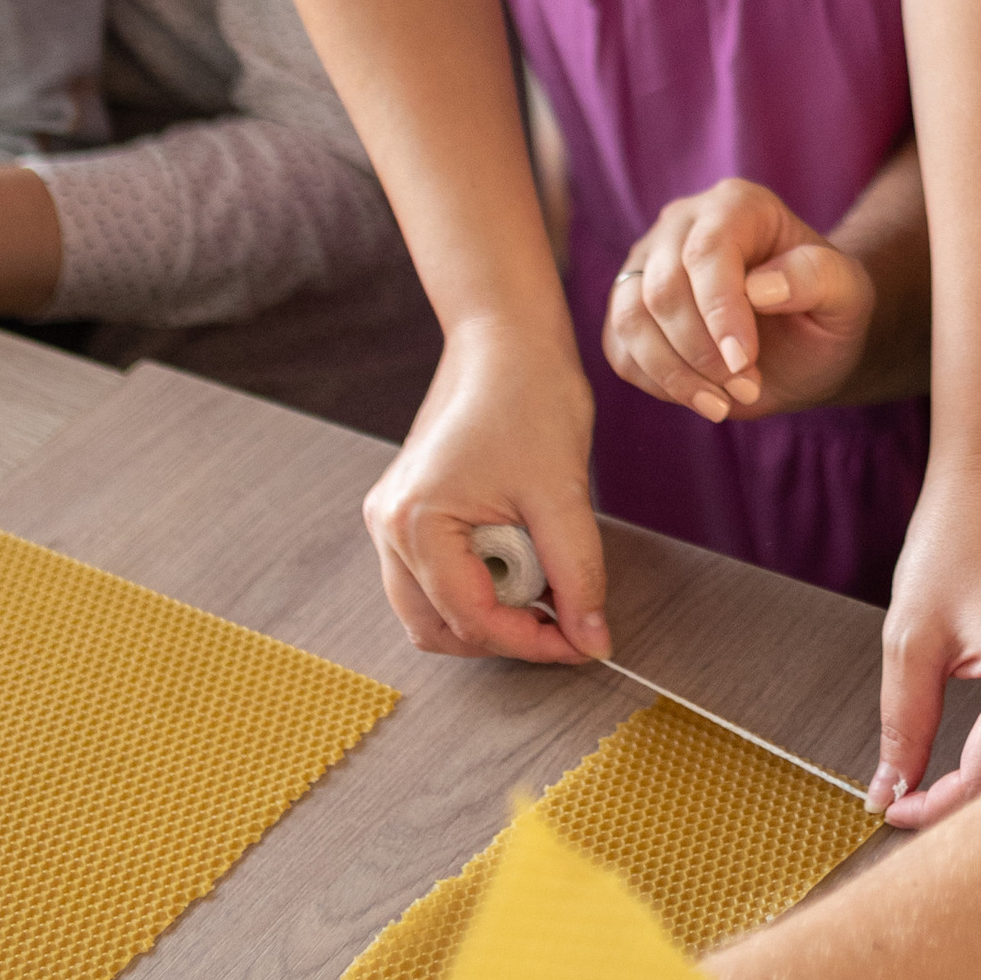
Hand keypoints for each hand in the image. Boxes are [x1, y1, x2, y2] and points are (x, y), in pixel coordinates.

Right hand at [363, 319, 608, 662]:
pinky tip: (521, 563)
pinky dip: (476, 585)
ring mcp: (391, 518)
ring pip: (430, 609)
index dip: (532, 642)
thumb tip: (592, 638)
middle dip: (503, 636)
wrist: (506, 336)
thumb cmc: (528, 395)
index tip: (581, 643)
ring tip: (543, 587)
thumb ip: (577, 573)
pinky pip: (432, 576)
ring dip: (488, 614)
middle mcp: (388, 526)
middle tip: (564, 624)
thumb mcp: (562, 492)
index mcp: (415, 522)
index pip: (471, 619)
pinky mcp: (406, 509)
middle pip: (437, 628)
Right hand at [605, 179, 878, 424]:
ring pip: (630, 319)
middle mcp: (682, 223)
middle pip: (663, 288)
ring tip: (725, 402)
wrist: (805, 341)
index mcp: (738, 205)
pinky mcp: (629, 307)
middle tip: (748, 387)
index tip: (744, 361)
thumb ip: (816, 277)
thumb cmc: (828, 310)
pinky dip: (657, 382)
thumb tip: (759, 287)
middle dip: (702, 352)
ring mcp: (647, 263)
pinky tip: (702, 396)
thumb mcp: (847, 295)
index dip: (720, 311)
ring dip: (676, 373)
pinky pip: (619, 348)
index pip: (707, 252)